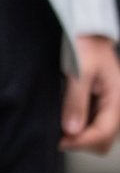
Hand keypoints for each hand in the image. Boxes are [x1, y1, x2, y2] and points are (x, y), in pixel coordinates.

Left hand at [61, 34, 119, 152]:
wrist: (87, 30)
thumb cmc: (86, 44)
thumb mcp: (79, 71)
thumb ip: (76, 101)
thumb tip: (71, 130)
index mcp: (116, 99)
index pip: (102, 134)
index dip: (81, 142)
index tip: (60, 141)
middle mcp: (117, 106)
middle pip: (103, 140)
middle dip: (82, 141)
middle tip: (58, 135)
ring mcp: (110, 105)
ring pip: (99, 135)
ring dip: (81, 135)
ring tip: (60, 126)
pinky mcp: (101, 103)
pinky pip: (94, 123)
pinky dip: (81, 126)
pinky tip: (67, 117)